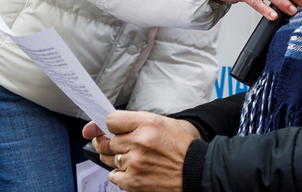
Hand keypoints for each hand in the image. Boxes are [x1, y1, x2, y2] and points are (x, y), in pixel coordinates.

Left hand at [84, 111, 199, 191]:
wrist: (194, 171)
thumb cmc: (180, 147)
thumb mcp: (164, 123)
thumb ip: (137, 121)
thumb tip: (110, 124)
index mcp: (147, 123)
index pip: (111, 120)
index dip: (110, 125)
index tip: (112, 129)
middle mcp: (138, 142)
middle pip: (108, 141)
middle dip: (117, 143)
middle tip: (130, 145)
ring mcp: (134, 163)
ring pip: (107, 158)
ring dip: (117, 157)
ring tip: (134, 157)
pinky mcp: (132, 181)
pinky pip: (112, 175)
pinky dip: (120, 173)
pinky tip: (135, 169)